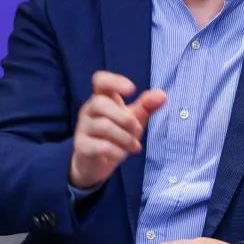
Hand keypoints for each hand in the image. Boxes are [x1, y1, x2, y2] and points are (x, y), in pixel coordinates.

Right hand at [69, 71, 166, 188]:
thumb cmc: (116, 135)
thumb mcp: (133, 119)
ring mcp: (83, 128)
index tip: (132, 90)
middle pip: (99, 103)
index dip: (114, 81)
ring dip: (125, 137)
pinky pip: (100, 146)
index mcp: (101, 98)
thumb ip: (146, 106)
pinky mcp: (81, 146)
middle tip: (138, 130)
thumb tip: (162, 95)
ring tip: (135, 146)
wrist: (95, 163)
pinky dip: (117, 151)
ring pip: (103, 126)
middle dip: (125, 118)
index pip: (100, 80)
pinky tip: (122, 154)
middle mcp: (89, 110)